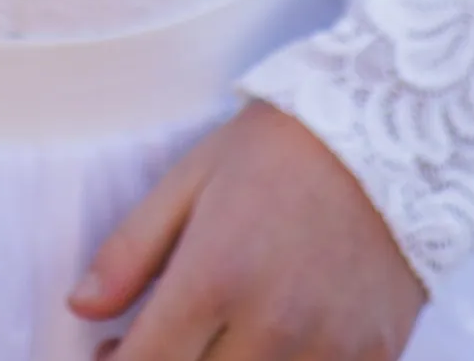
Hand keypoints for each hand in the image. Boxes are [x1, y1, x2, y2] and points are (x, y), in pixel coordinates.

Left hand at [67, 100, 425, 360]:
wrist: (392, 134)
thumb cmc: (280, 149)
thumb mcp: (192, 179)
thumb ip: (131, 249)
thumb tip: (80, 307)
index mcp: (216, 275)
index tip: (109, 354)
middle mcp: (271, 325)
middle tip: (157, 345)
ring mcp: (326, 350)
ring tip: (212, 340)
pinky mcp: (372, 359)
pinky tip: (270, 344)